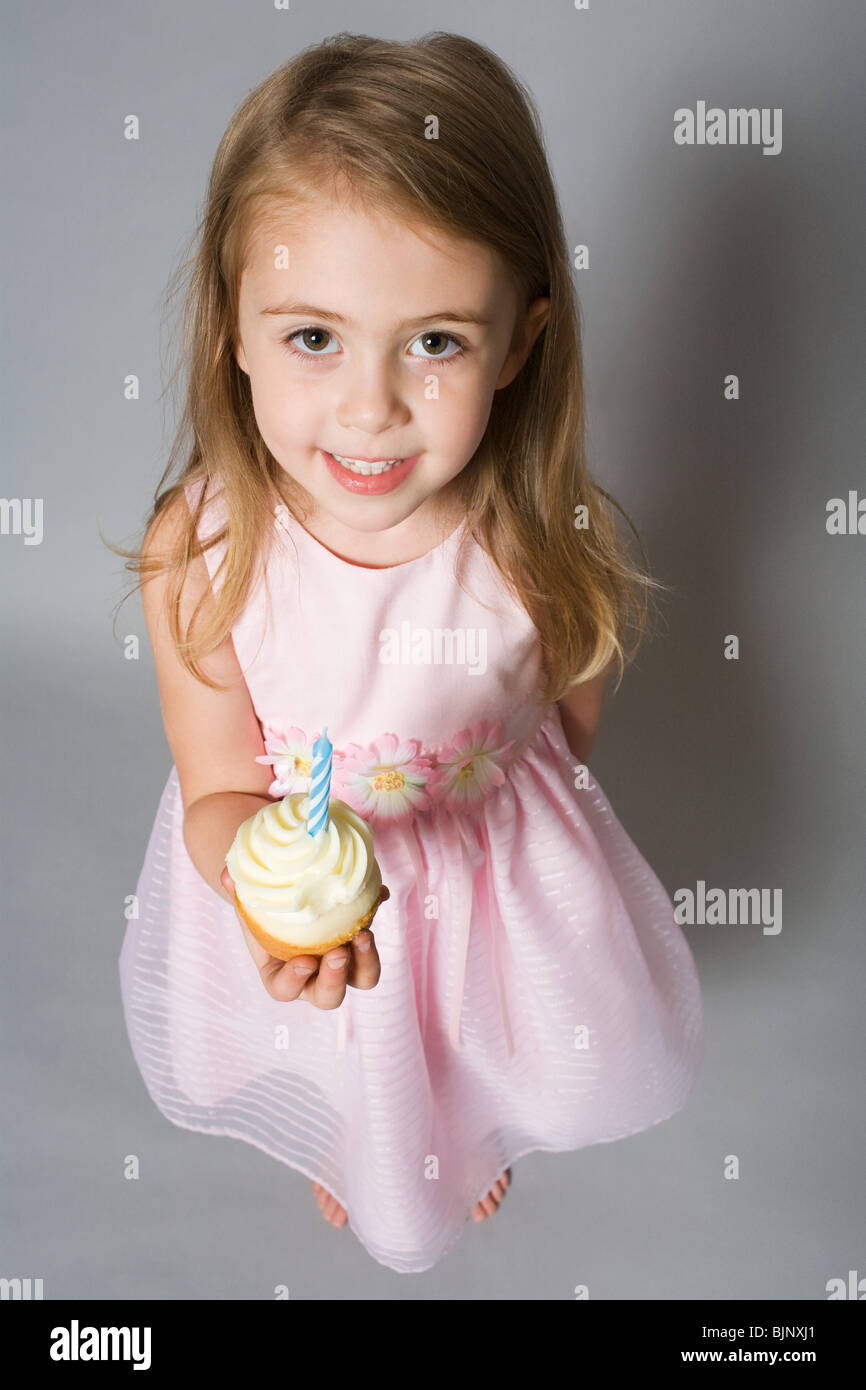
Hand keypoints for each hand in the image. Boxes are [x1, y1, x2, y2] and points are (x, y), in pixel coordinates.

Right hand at [220, 866, 382, 1006]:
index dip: (295, 981)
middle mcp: (313, 977)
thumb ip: (238, 890)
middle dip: (335, 978)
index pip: (286, 991)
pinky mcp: (359, 943)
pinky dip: (375, 919)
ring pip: (361, 979)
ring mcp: (340, 964)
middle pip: (329, 997)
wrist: (288, 893)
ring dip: (366, 960)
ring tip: (363, 933)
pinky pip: (372, 944)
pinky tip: (377, 897)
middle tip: (339, 952)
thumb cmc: (263, 906)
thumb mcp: (249, 899)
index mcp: (280, 975)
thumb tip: (227, 875)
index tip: (304, 960)